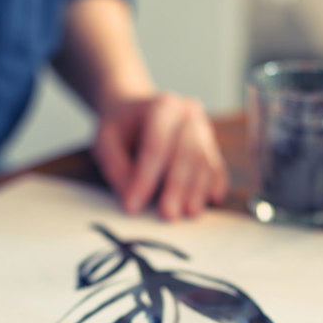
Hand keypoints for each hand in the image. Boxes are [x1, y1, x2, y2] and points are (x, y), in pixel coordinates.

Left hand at [92, 93, 228, 220]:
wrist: (137, 113)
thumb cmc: (120, 129)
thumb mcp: (105, 143)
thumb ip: (116, 170)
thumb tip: (132, 200)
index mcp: (161, 107)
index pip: (156, 146)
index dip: (145, 178)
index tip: (134, 205)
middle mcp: (188, 113)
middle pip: (187, 153)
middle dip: (177, 187)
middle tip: (168, 215)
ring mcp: (203, 128)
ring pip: (204, 161)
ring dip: (197, 190)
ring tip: (188, 213)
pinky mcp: (211, 145)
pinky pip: (216, 166)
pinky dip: (214, 185)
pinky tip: (211, 201)